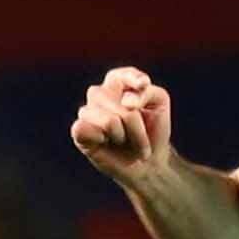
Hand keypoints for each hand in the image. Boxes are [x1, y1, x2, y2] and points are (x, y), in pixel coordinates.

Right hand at [70, 67, 174, 183]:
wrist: (148, 163)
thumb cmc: (153, 131)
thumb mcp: (159, 103)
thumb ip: (147, 92)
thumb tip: (124, 101)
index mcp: (118, 82)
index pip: (120, 74)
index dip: (133, 79)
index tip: (144, 85)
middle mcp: (100, 94)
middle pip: (119, 105)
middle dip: (136, 126)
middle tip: (141, 137)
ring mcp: (87, 112)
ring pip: (109, 121)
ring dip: (124, 137)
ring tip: (125, 141)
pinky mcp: (79, 131)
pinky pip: (84, 129)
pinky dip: (101, 139)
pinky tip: (105, 143)